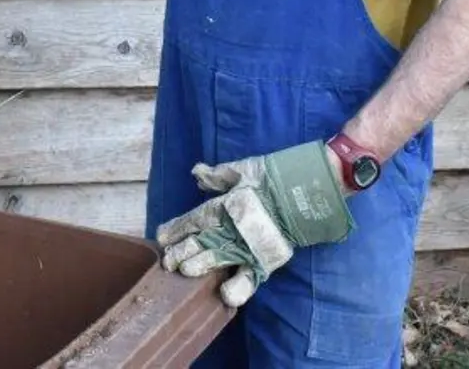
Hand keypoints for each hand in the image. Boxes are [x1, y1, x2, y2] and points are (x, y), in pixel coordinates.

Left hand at [155, 141, 354, 307]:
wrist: (308, 189)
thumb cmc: (273, 177)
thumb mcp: (243, 170)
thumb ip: (218, 176)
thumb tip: (197, 173)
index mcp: (225, 205)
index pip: (195, 219)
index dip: (176, 228)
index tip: (160, 237)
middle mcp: (233, 226)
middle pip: (202, 241)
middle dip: (183, 251)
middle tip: (167, 262)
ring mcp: (248, 244)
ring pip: (219, 258)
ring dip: (201, 265)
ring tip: (185, 273)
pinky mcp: (266, 258)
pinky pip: (251, 276)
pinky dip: (239, 287)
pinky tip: (225, 297)